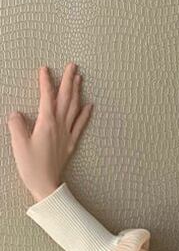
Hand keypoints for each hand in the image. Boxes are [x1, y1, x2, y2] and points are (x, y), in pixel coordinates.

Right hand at [7, 62, 93, 202]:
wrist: (46, 184)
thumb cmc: (31, 166)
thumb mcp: (18, 143)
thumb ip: (16, 125)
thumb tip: (17, 114)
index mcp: (47, 123)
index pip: (47, 97)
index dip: (46, 82)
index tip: (45, 68)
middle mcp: (60, 126)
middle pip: (65, 99)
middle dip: (68, 80)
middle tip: (73, 65)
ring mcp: (67, 134)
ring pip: (74, 108)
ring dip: (77, 92)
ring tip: (80, 78)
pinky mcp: (70, 143)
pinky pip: (80, 125)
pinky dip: (85, 114)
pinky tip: (90, 105)